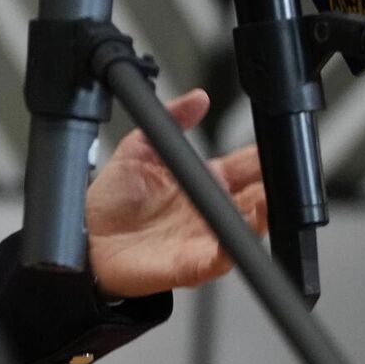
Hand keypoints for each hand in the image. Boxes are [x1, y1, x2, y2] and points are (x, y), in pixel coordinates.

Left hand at [83, 89, 266, 300]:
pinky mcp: (191, 265)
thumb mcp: (140, 148)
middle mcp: (209, 210)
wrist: (84, 239)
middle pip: (255, 197)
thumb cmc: (112, 200)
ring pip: (246, 229)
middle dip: (272, 187)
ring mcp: (204, 238)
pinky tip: (233, 240)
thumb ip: (171, 120)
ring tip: (266, 201)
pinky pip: (218, 261)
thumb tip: (198, 98)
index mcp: (204, 181)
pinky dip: (229, 251)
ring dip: (260, 217)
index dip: (263, 158)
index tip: (276, 146)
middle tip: (280, 175)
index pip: (246, 167)